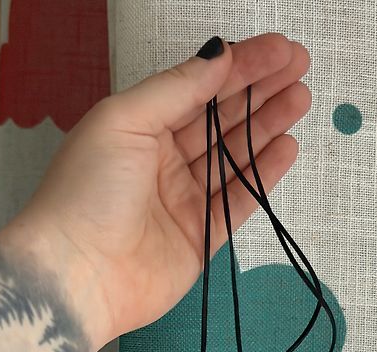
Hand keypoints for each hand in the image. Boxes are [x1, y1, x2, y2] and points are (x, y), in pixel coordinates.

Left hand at [8, 33, 310, 347]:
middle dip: (259, 92)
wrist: (76, 276)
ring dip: (267, 127)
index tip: (280, 50)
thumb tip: (220, 55)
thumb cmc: (87, 191)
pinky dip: (263, 176)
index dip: (239, 67)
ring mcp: (182, 201)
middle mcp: (161, 162)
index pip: (197, 88)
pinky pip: (238, 202)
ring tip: (300, 99)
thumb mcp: (124, 121)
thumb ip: (176, 88)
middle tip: (300, 68)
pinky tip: (286, 148)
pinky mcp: (199, 238)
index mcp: (138, 129)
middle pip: (219, 120)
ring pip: (233, 157)